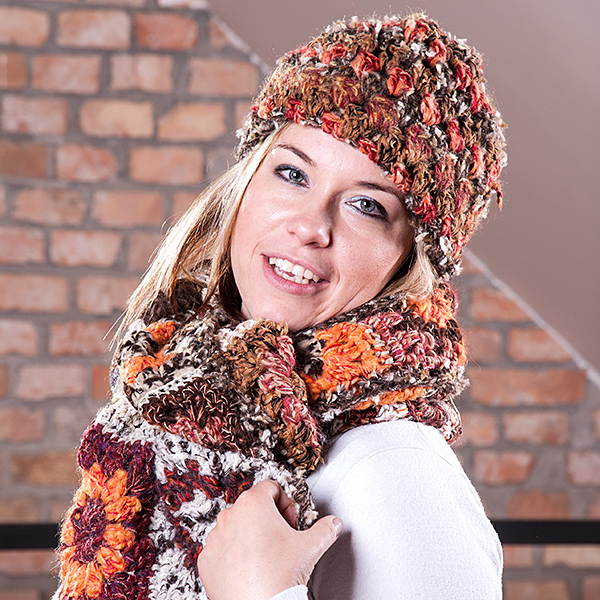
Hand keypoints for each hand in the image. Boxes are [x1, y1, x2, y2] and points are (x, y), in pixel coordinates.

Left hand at [197, 480, 342, 599]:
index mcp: (253, 503)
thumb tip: (334, 524)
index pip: (271, 488)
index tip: (290, 521)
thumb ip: (325, 528)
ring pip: (235, 526)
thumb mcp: (311, 546)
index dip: (285, 503)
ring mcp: (215, 537)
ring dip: (249, 535)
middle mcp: (230, 515)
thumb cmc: (281, 575)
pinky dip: (233, 555)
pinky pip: (221, 549)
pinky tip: (249, 568)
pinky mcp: (206, 559)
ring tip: (265, 556)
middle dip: (268, 519)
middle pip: (252, 506)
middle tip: (281, 539)